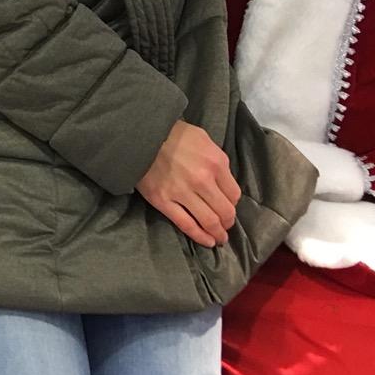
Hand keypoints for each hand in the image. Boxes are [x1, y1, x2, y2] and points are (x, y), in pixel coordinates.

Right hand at [136, 121, 240, 247]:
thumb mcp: (203, 139)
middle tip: (226, 226)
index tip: (228, 207)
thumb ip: (216, 160)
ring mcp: (182, 192)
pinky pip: (186, 224)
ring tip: (219, 238)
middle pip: (224, 211)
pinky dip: (199, 236)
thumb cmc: (173, 133)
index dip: (233, 204)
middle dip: (228, 222)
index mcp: (215, 163)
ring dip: (217, 233)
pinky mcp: (163, 201)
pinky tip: (207, 241)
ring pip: (208, 221)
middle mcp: (202, 180)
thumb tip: (223, 181)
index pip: (234, 194)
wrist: (140, 134)